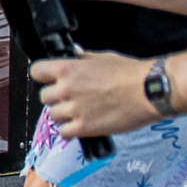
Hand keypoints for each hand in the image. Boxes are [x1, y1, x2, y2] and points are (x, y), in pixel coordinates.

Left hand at [29, 50, 158, 139]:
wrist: (150, 91)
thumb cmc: (130, 73)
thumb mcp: (102, 58)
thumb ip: (83, 58)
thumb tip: (74, 54)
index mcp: (67, 69)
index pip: (36, 72)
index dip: (43, 76)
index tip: (50, 79)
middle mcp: (66, 89)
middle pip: (44, 97)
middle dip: (56, 97)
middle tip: (70, 98)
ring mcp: (74, 110)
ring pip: (52, 115)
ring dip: (62, 114)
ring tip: (78, 112)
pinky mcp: (85, 128)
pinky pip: (64, 133)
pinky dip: (70, 130)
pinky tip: (80, 125)